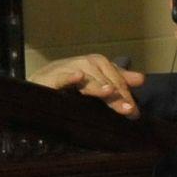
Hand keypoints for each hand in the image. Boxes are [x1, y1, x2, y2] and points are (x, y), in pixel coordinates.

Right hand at [31, 53, 145, 116]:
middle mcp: (81, 64)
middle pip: (103, 77)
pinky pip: (60, 76)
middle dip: (117, 94)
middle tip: (128, 111)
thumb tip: (141, 78)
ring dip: (98, 86)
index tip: (135, 112)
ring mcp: (64, 70)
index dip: (125, 93)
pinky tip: (78, 76)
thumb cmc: (68, 86)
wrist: (34, 88)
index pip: (115, 77)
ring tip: (109, 92)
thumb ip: (117, 80)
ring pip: (86, 77)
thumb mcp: (96, 83)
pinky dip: (69, 76)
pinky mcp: (47, 78)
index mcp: (94, 64)